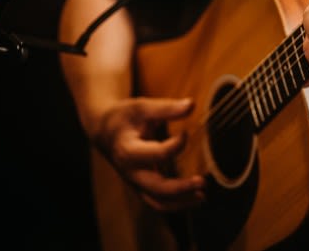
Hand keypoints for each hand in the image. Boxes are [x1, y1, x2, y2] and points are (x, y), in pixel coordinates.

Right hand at [93, 96, 204, 211]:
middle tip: (203, 181)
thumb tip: (191, 104)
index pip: (156, 154)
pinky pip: (159, 202)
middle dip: (181, 188)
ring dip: (181, 202)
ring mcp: (136, 182)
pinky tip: (196, 198)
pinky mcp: (142, 187)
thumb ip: (166, 108)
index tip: (186, 132)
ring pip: (158, 202)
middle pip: (156, 187)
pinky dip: (177, 204)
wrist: (105, 131)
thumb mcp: (142, 107)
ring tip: (203, 197)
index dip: (176, 145)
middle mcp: (131, 172)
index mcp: (128, 151)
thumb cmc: (125, 117)